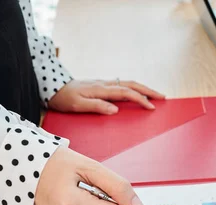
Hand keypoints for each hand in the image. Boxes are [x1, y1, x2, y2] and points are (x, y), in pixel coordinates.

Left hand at [48, 79, 164, 114]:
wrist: (52, 86)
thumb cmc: (63, 98)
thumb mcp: (77, 104)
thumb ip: (96, 106)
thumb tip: (115, 110)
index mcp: (101, 89)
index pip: (126, 93)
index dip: (141, 99)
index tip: (152, 107)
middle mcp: (105, 84)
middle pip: (132, 84)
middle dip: (149, 90)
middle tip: (163, 97)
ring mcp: (104, 84)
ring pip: (128, 83)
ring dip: (143, 88)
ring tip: (155, 95)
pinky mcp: (101, 86)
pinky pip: (122, 85)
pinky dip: (134, 88)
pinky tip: (137, 93)